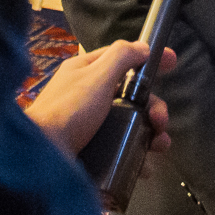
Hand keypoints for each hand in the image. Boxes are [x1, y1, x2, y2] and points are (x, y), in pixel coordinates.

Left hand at [25, 41, 174, 164]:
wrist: (41, 158)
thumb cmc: (68, 111)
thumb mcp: (96, 76)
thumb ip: (121, 57)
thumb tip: (143, 47)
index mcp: (86, 73)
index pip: (123, 60)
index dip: (148, 60)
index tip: (173, 62)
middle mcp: (90, 98)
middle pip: (133, 97)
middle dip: (154, 107)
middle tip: (160, 121)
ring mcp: (92, 126)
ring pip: (132, 125)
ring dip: (151, 134)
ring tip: (158, 146)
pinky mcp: (94, 151)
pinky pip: (122, 150)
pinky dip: (137, 157)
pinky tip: (145, 167)